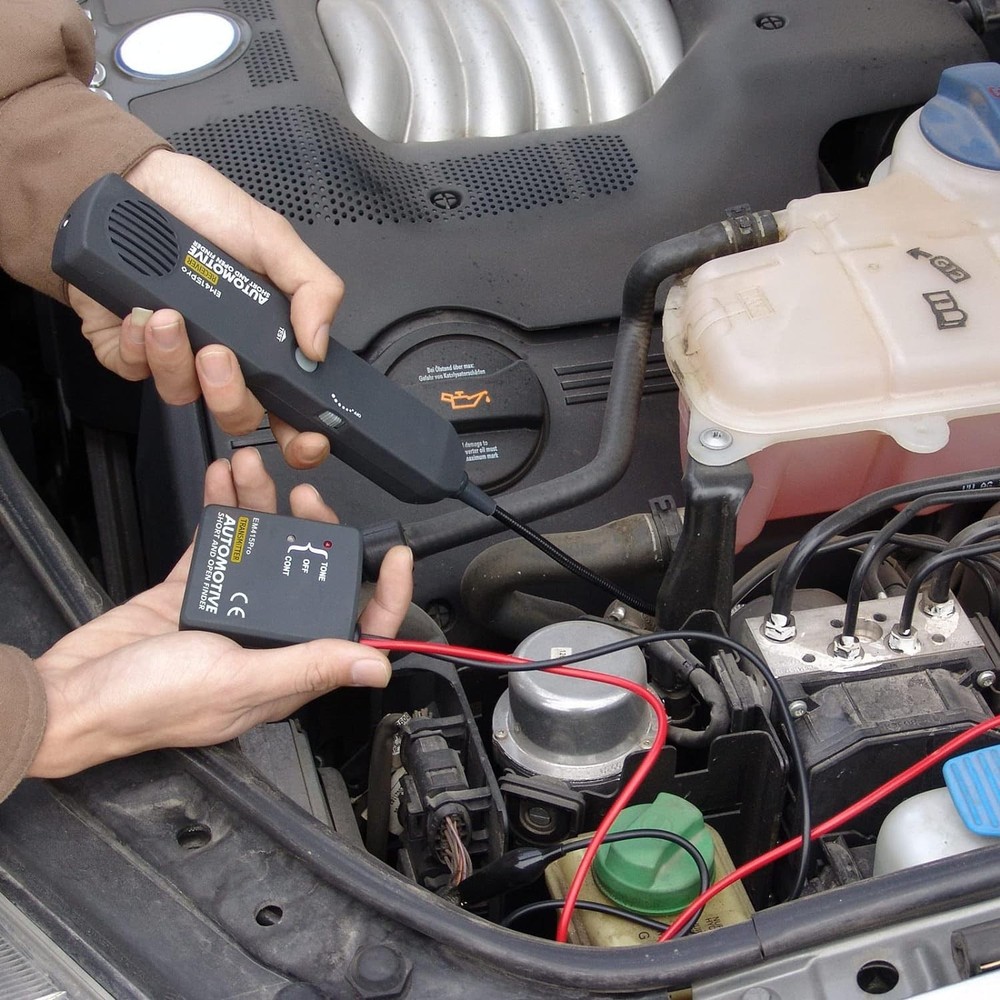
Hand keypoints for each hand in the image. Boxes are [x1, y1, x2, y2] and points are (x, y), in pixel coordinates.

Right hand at [28, 449, 412, 778]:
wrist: (70, 696)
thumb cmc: (146, 705)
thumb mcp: (237, 681)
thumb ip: (307, 666)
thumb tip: (374, 667)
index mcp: (288, 668)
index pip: (356, 633)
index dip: (384, 596)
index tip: (395, 557)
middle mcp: (265, 639)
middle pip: (311, 577)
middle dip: (314, 529)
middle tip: (306, 496)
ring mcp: (229, 612)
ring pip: (263, 551)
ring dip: (262, 506)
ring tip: (254, 468)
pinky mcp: (191, 591)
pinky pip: (218, 544)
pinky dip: (222, 509)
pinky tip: (222, 481)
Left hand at [66, 150, 338, 468]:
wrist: (131, 185)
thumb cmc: (202, 208)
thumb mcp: (273, 238)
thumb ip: (312, 288)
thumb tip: (320, 347)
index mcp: (264, 340)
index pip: (290, 405)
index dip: (300, 433)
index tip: (305, 437)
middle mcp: (223, 356)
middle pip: (236, 414)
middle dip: (228, 393)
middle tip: (219, 353)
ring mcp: (175, 357)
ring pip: (182, 395)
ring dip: (175, 359)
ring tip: (168, 315)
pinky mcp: (128, 350)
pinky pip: (134, 372)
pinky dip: (134, 345)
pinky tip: (138, 311)